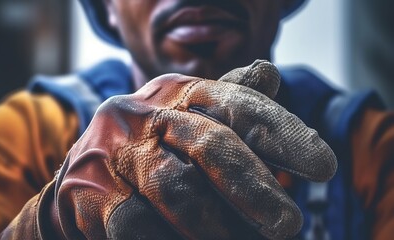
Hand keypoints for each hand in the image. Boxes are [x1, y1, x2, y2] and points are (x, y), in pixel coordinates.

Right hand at [52, 60, 336, 238]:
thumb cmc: (149, 151)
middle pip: (210, 143)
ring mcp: (113, 153)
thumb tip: (269, 74)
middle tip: (288, 223)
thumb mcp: (186, 118)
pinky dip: (171, 239)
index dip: (281, 131)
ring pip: (177, 189)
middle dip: (254, 185)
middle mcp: (143, 114)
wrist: (79, 183)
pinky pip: (138, 224)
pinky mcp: (89, 194)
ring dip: (217, 225)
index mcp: (176, 93)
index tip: (322, 166)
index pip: (235, 103)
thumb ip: (227, 102)